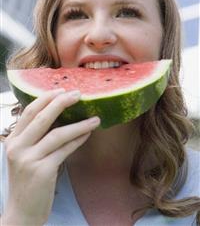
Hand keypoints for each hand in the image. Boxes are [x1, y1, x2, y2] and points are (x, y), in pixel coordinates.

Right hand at [2, 89, 99, 225]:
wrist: (22, 212)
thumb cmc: (27, 181)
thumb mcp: (25, 155)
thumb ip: (36, 137)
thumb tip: (61, 117)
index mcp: (13, 140)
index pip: (29, 112)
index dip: (46, 98)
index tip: (61, 89)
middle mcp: (18, 147)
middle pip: (41, 118)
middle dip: (61, 102)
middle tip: (78, 94)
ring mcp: (29, 159)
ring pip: (57, 134)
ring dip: (79, 124)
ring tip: (95, 118)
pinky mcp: (42, 171)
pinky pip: (65, 150)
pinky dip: (78, 140)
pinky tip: (88, 134)